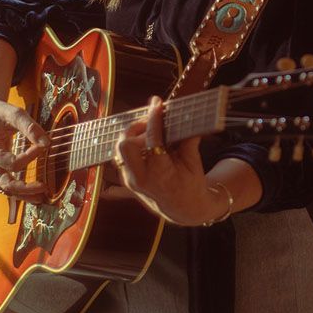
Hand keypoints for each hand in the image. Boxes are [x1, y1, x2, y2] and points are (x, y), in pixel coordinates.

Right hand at [0, 92, 49, 203]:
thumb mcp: (14, 114)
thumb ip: (30, 127)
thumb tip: (47, 143)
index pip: (12, 163)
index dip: (30, 157)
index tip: (43, 146)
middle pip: (6, 184)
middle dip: (25, 188)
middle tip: (44, 187)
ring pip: (6, 189)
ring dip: (23, 195)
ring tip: (41, 198)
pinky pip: (7, 184)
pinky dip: (20, 191)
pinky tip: (34, 194)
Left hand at [113, 95, 227, 225]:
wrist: (182, 209)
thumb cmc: (191, 184)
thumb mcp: (193, 163)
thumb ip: (188, 140)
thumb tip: (187, 115)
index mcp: (160, 176)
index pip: (152, 141)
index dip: (154, 119)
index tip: (157, 102)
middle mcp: (141, 179)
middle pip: (125, 145)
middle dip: (136, 128)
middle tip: (151, 121)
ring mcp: (130, 180)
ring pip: (120, 149)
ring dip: (132, 135)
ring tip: (150, 131)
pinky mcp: (126, 178)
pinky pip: (122, 155)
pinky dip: (132, 143)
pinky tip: (146, 139)